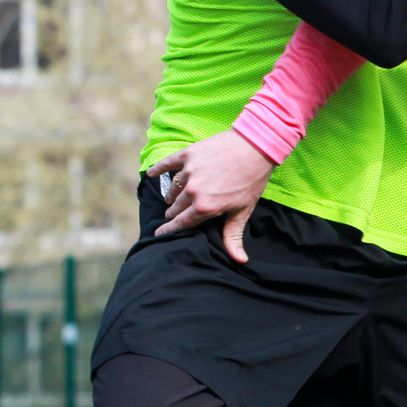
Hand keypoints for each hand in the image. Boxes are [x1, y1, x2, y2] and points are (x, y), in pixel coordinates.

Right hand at [146, 128, 274, 262]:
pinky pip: (167, 163)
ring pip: (173, 188)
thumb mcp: (243, 210)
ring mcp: (189, 172)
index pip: (181, 223)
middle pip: (176, 207)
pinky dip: (157, 169)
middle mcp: (193, 191)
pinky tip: (150, 174)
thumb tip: (239, 260)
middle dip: (174, 212)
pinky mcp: (188, 155)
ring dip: (172, 195)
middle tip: (173, 214)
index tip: (159, 234)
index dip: (169, 230)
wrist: (256, 147)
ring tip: (172, 198)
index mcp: (205, 208)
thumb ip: (233, 235)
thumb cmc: (252, 180)